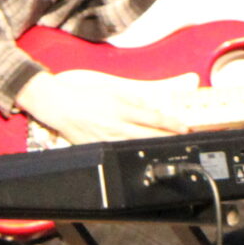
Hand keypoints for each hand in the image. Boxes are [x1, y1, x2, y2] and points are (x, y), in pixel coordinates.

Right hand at [17, 69, 191, 144]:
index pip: (154, 119)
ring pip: (136, 146)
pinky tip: (140, 153)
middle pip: (149, 135)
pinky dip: (132, 152)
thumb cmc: (85, 96)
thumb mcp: (113, 91)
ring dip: (153, 146)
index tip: (183, 127)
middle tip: (181, 138)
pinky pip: (120, 152)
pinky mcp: (99, 147)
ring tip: (166, 147)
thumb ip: (133, 100)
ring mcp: (108, 139)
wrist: (60, 106)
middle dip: (168, 138)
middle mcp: (117, 126)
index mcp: (122, 109)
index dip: (171, 124)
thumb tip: (149, 108)